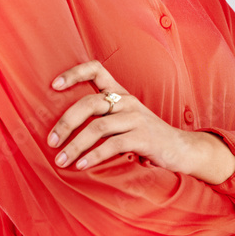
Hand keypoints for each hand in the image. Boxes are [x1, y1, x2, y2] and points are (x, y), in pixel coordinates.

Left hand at [47, 59, 229, 177]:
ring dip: (75, 145)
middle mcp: (127, 101)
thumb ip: (104, 118)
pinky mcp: (143, 137)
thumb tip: (65, 129)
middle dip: (66, 122)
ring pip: (98, 127)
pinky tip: (81, 166)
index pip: (96, 69)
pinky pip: (112, 145)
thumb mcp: (125, 121)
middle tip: (51, 141)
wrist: (183, 150)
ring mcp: (136, 118)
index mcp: (121, 94)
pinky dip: (93, 156)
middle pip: (89, 102)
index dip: (74, 73)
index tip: (53, 86)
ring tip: (61, 160)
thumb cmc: (147, 137)